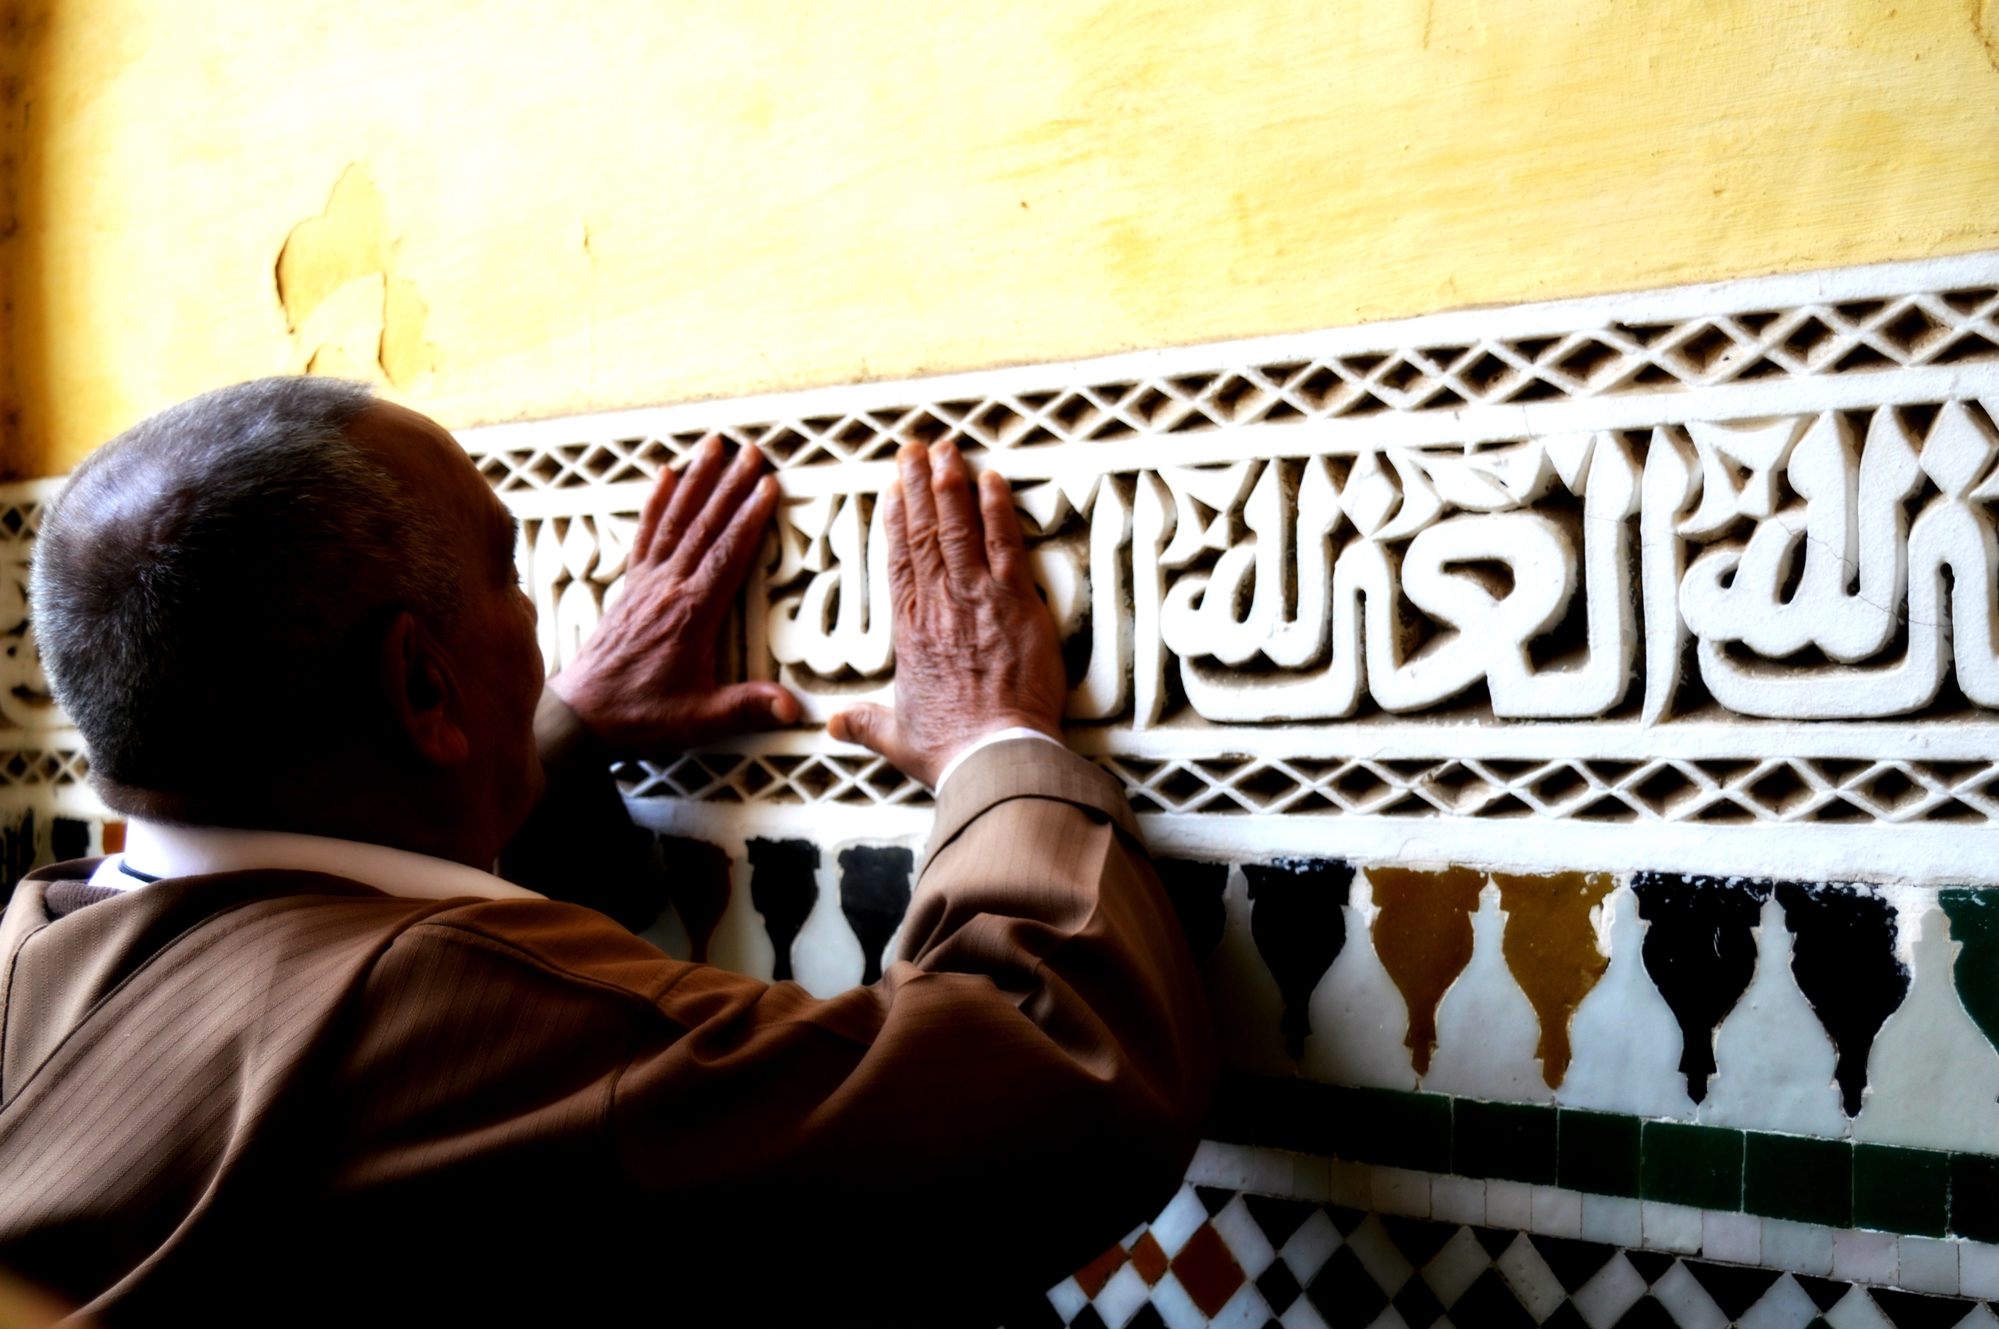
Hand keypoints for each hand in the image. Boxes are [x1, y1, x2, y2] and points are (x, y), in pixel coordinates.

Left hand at [551, 436, 798, 755]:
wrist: (582, 715)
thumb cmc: (641, 715)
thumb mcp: (700, 719)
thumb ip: (746, 708)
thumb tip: (791, 706)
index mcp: (691, 614)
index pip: (727, 555)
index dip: (750, 518)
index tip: (768, 486)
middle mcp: (667, 589)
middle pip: (704, 525)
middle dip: (731, 484)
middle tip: (752, 451)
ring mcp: (646, 583)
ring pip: (675, 520)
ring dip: (697, 480)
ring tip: (714, 446)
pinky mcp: (630, 586)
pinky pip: (646, 534)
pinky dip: (657, 502)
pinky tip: (665, 476)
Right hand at [828, 440, 1065, 786]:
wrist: (993, 755)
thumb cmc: (949, 749)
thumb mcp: (894, 737)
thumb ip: (864, 723)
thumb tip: (834, 725)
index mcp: (909, 629)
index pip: (897, 560)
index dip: (894, 521)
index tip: (892, 492)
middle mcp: (938, 603)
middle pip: (923, 531)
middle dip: (919, 485)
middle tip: (916, 450)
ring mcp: (977, 597)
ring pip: (958, 527)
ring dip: (952, 484)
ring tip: (947, 450)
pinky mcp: (1016, 602)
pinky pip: (1004, 544)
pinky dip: (998, 510)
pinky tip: (993, 481)